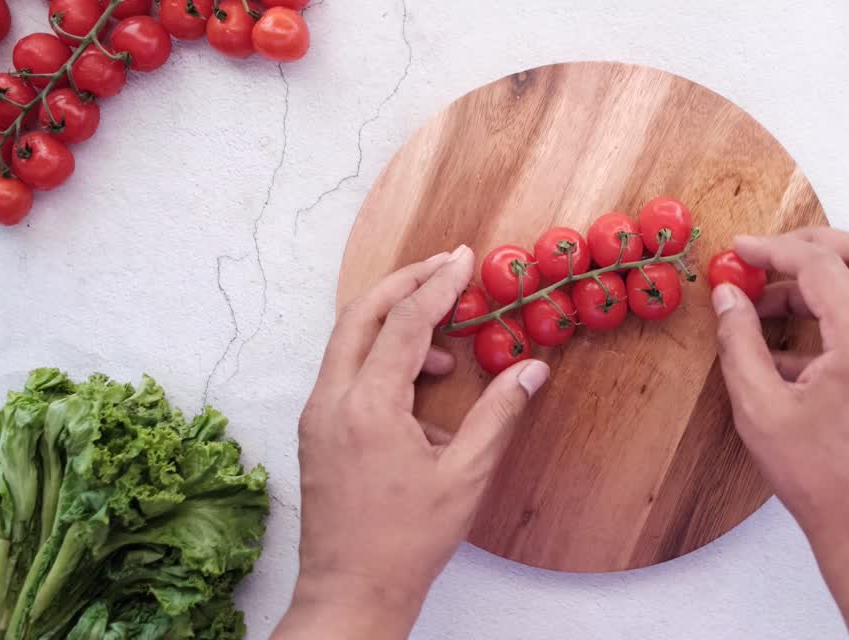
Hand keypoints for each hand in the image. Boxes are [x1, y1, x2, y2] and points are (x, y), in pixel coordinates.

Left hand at [273, 246, 549, 639]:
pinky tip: (422, 387)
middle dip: (405, 283)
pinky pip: (347, 372)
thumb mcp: (465, 476)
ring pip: (349, 341)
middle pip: (363, 314)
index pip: (406, 322)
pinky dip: (381, 359)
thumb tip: (532, 368)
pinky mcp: (316, 432)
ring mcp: (317, 416)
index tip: (464, 257)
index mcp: (367, 406)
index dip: (439, 284)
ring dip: (394, 322)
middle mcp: (331, 401)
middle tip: (446, 267)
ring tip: (448, 341)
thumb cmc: (406, 542)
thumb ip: (498, 414)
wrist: (350, 591)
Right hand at [711, 227, 848, 638]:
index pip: (822, 267)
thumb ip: (739, 342)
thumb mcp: (761, 410)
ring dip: (831, 277)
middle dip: (815, 245)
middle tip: (769, 254)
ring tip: (774, 301)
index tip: (738, 252)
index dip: (774, 251)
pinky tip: (799, 338)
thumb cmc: (819, 481)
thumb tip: (727, 295)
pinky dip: (847, 307)